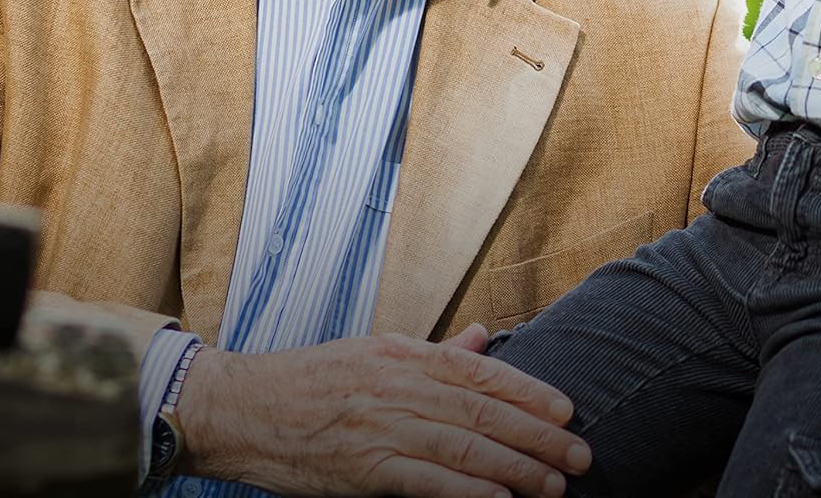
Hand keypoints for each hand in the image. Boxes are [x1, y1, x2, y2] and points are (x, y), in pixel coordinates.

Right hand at [176, 325, 590, 496]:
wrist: (241, 405)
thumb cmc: (310, 379)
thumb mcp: (375, 350)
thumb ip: (434, 351)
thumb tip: (483, 337)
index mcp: (405, 354)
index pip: (481, 371)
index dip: (529, 390)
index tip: (567, 410)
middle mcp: (399, 384)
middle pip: (482, 410)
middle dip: (537, 434)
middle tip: (579, 454)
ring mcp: (381, 425)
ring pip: (463, 445)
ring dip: (514, 468)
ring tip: (552, 484)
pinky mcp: (361, 466)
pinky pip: (423, 479)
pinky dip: (465, 490)